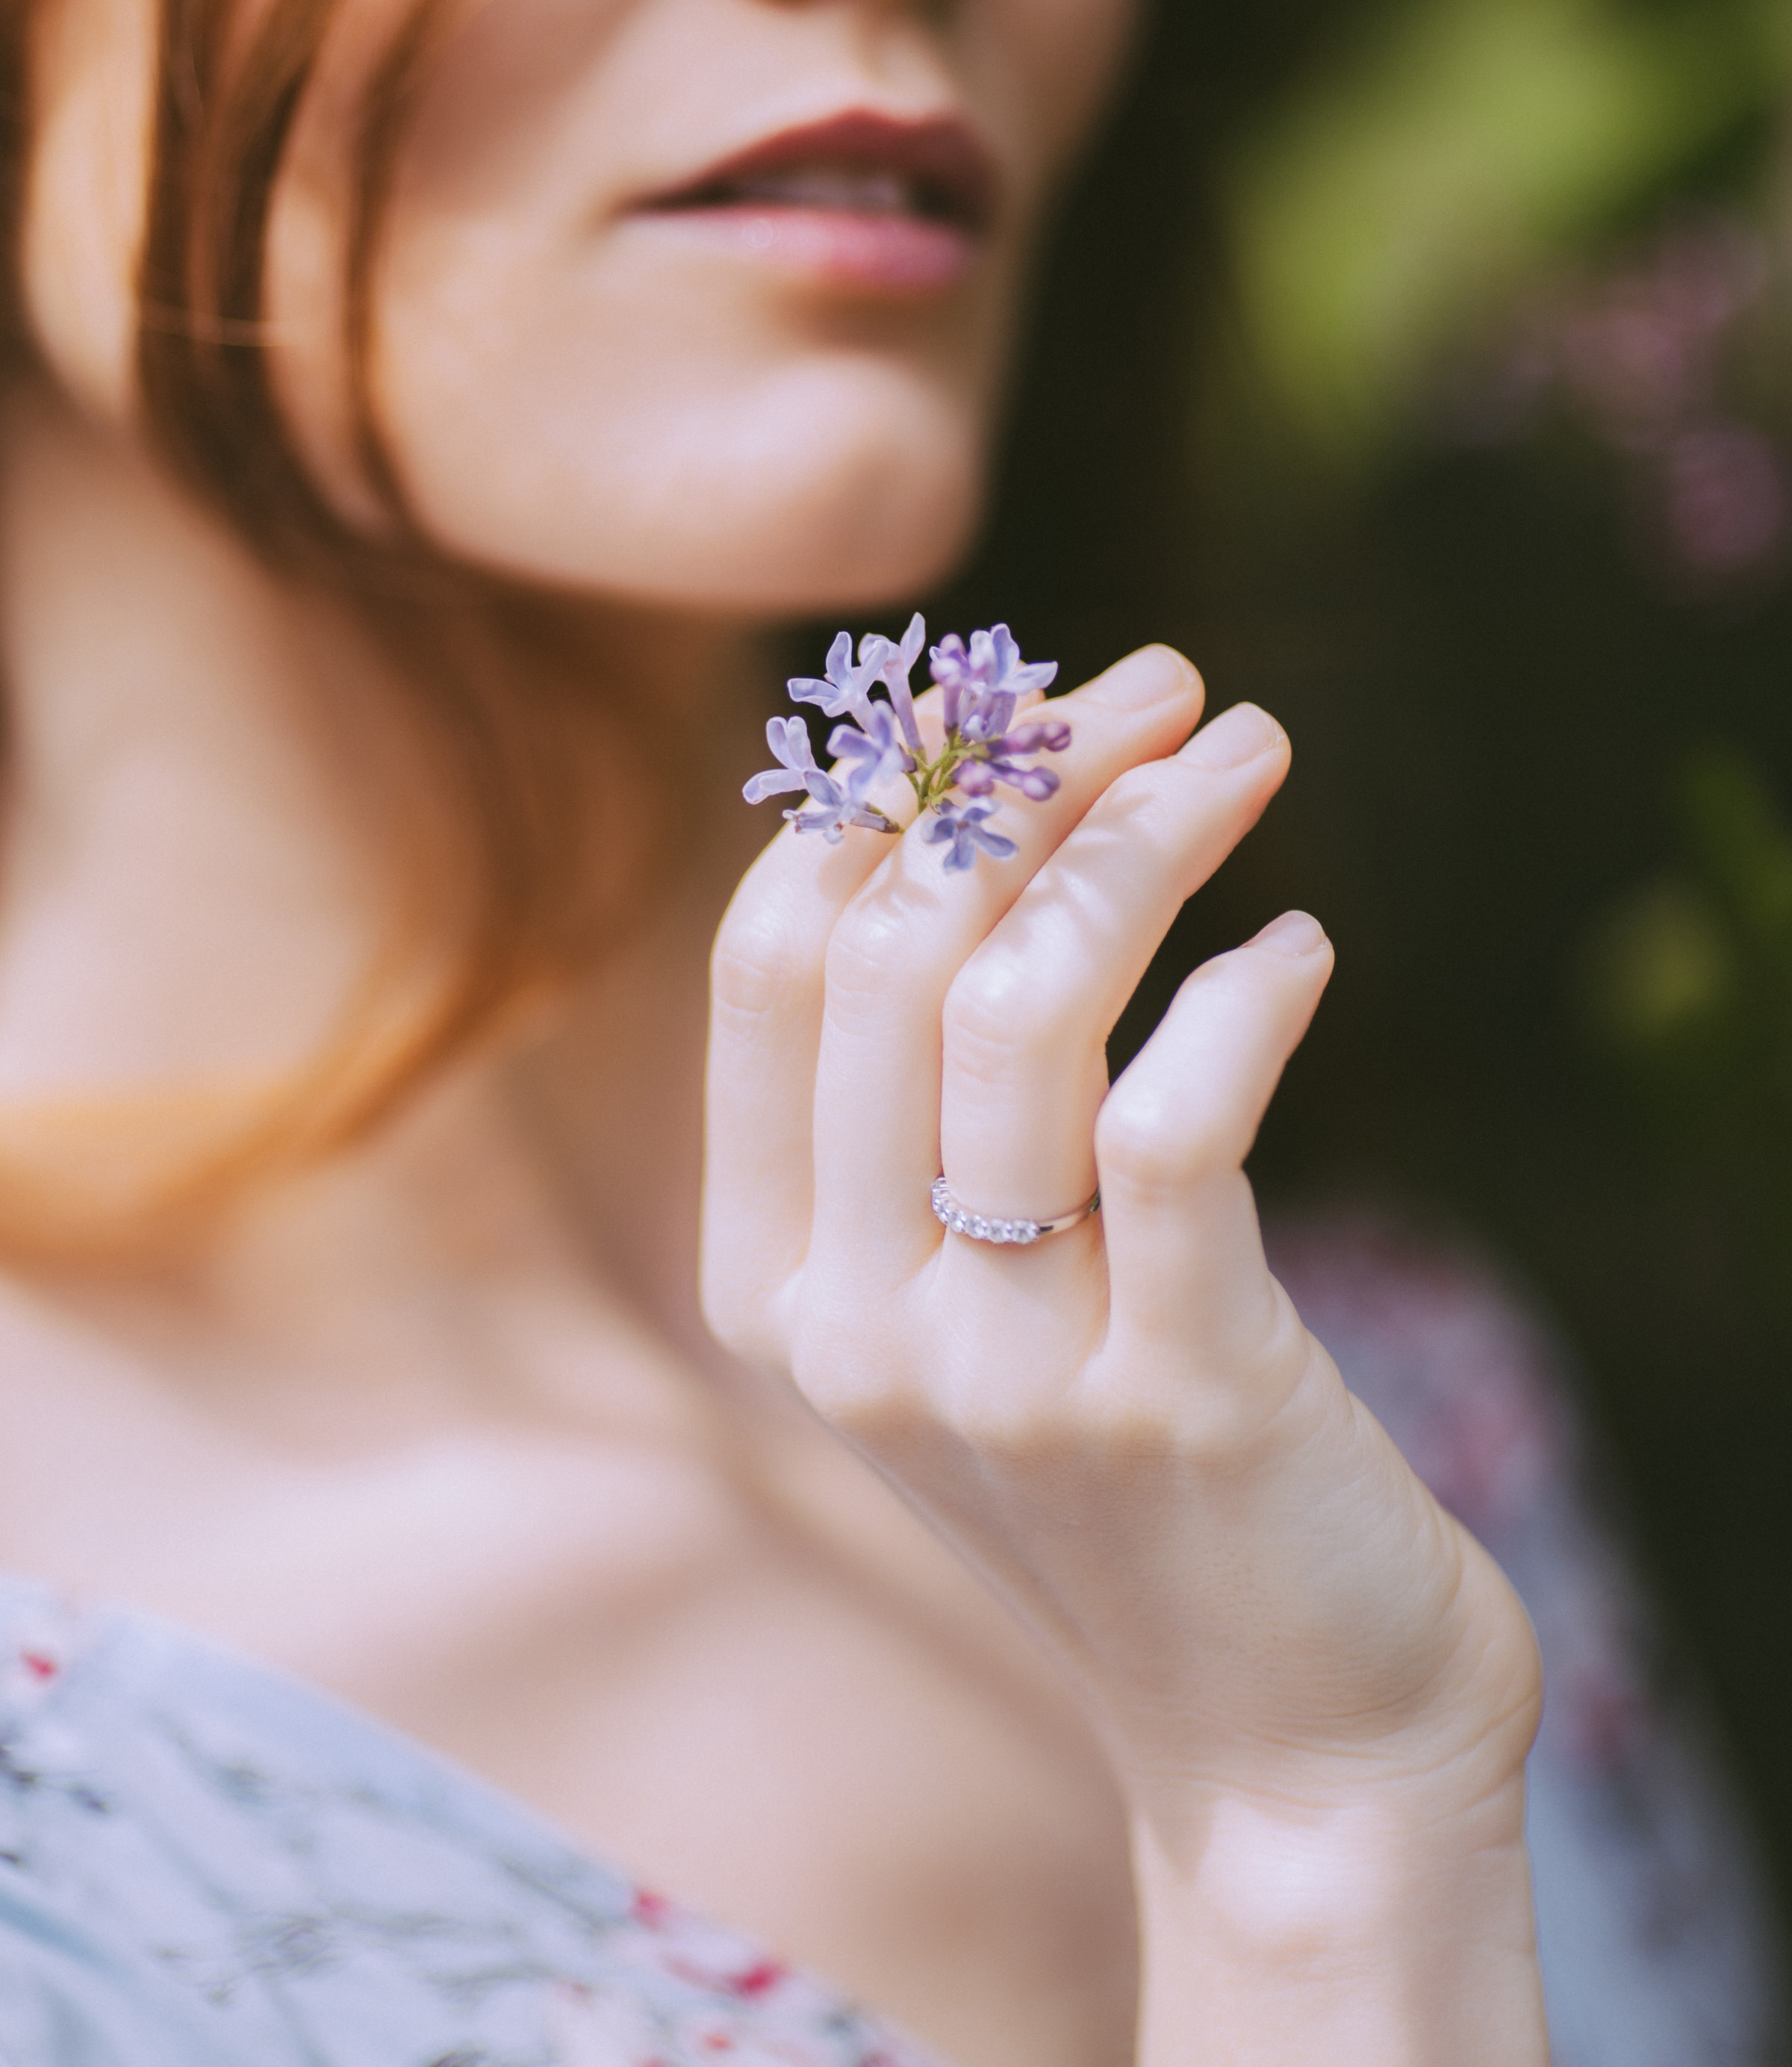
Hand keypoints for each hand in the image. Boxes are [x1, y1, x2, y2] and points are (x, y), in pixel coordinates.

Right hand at [705, 642, 1546, 2059]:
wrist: (1281, 1730)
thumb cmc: (1135, 1466)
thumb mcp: (976, 1292)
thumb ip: (927, 1104)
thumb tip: (963, 802)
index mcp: (770, 1279)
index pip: (772, 959)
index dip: (883, 790)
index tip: (1006, 700)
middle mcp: (852, 1326)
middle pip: (895, 948)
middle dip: (1030, 772)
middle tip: (1165, 684)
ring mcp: (1001, 1374)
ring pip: (1023, 1006)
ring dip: (1145, 835)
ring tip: (1245, 750)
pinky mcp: (1174, 1399)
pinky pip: (1179, 1123)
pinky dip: (1245, 995)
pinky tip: (1301, 950)